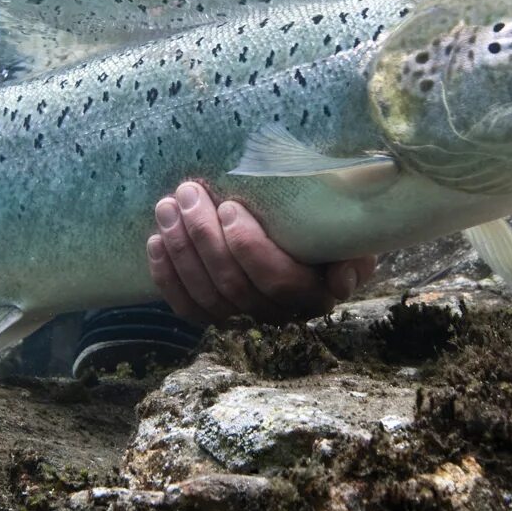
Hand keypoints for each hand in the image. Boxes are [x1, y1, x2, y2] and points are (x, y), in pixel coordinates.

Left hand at [147, 180, 376, 326]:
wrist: (309, 240)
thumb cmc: (329, 230)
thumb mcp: (351, 236)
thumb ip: (354, 254)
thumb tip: (342, 279)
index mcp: (314, 293)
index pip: (277, 279)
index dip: (248, 246)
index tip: (229, 205)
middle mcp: (279, 313)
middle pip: (233, 285)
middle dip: (204, 236)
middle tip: (188, 192)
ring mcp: (244, 318)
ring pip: (207, 295)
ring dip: (181, 249)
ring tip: (168, 206)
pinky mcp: (216, 316)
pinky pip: (188, 307)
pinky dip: (167, 277)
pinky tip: (157, 242)